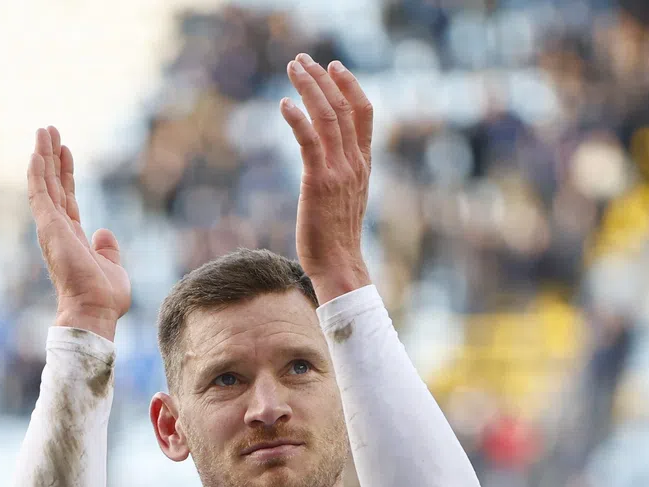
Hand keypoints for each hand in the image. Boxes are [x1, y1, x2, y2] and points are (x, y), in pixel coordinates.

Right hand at [28, 127, 128, 340]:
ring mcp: (51, 228)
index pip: (66, 197)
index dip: (65, 173)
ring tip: (43, 130)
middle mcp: (58, 230)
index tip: (65, 150)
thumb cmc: (104, 297)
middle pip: (52, 185)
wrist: (94, 310)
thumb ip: (107, 248)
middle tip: (48, 130)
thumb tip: (104, 232)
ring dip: (43, 157)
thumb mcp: (113, 266)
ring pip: (44, 184)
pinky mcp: (49, 228)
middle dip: (50, 157)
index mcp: (72, 237)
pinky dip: (36, 174)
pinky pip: (40, 195)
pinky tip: (36, 153)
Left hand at [279, 55, 373, 302]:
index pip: (364, 114)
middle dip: (323, 79)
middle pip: (344, 107)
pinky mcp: (318, 181)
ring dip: (309, 88)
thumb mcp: (346, 199)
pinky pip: (310, 141)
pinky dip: (298, 118)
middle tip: (303, 60)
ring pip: (328, 117)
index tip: (335, 67)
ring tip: (293, 69)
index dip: (350, 86)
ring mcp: (339, 171)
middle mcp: (355, 162)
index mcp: (364, 164)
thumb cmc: (336, 237)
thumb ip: (341, 175)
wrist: (339, 264)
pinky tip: (284, 104)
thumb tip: (327, 165)